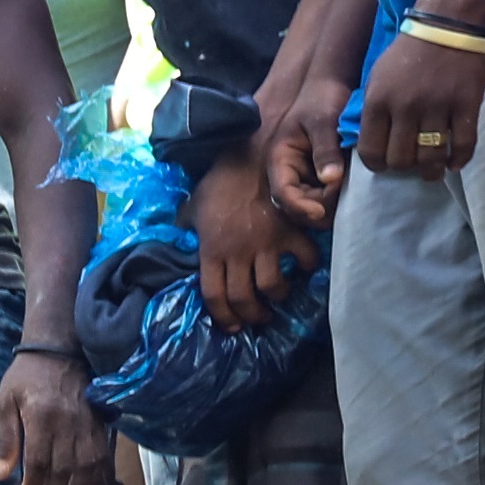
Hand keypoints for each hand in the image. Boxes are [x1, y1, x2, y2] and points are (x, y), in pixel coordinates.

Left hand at [0, 347, 111, 484]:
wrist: (60, 349)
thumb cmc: (25, 377)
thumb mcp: (4, 403)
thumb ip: (5, 438)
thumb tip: (3, 473)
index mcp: (41, 417)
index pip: (38, 460)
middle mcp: (67, 422)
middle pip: (64, 467)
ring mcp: (87, 422)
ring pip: (87, 464)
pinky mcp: (100, 421)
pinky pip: (103, 453)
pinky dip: (99, 474)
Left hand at [189, 144, 316, 331]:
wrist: (247, 156)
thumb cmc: (218, 182)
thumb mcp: (193, 206)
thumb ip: (187, 227)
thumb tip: (177, 239)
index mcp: (211, 251)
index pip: (214, 296)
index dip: (224, 317)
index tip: (232, 327)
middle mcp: (237, 253)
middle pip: (243, 298)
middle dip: (252, 315)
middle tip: (259, 318)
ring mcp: (265, 243)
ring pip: (273, 286)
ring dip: (278, 296)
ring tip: (280, 296)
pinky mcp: (289, 231)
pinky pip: (304, 257)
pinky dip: (307, 265)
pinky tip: (304, 266)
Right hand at [268, 77, 351, 228]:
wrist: (331, 86)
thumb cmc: (322, 98)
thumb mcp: (323, 121)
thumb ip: (326, 150)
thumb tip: (332, 179)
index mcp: (280, 160)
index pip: (282, 193)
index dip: (299, 207)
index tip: (321, 212)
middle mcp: (289, 173)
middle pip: (298, 205)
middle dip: (320, 206)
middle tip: (347, 196)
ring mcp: (305, 176)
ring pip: (314, 203)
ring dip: (332, 203)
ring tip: (353, 189)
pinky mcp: (321, 176)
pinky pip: (328, 195)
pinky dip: (340, 196)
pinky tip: (356, 186)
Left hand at [354, 28, 484, 179]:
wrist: (448, 25)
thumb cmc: (408, 52)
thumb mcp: (377, 79)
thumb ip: (373, 111)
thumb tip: (372, 144)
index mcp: (378, 102)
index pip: (371, 150)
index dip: (377, 165)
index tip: (384, 166)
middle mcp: (405, 108)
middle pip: (401, 159)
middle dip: (404, 168)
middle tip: (411, 166)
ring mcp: (438, 107)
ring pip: (431, 156)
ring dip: (432, 170)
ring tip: (433, 171)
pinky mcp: (467, 104)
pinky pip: (464, 143)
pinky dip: (459, 159)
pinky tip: (455, 163)